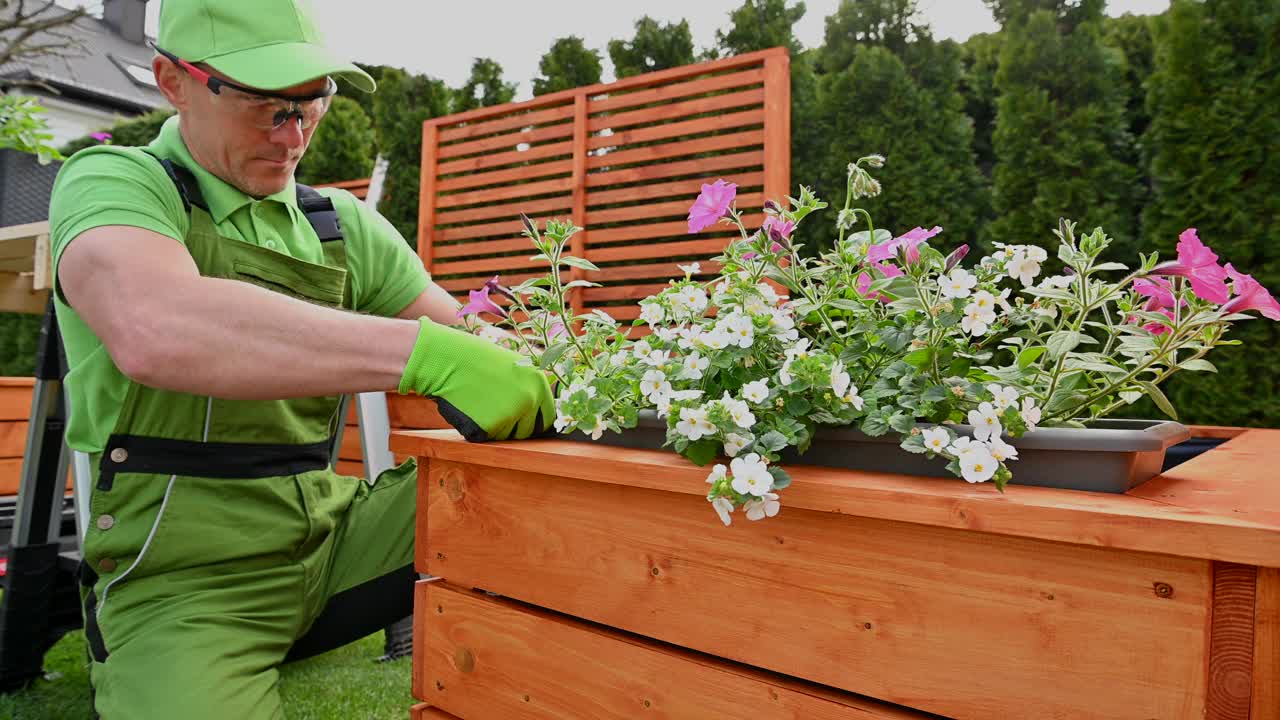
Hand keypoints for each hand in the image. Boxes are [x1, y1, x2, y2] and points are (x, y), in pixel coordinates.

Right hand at [398, 317, 553, 440]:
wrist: (449, 360)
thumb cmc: (479, 361)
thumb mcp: (515, 366)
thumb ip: (530, 387)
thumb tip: (540, 408)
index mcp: (539, 384)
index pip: (548, 418)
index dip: (536, 422)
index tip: (525, 422)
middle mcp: (529, 400)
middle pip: (528, 431)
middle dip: (515, 427)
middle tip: (495, 413)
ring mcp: (511, 414)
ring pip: (508, 436)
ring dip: (497, 428)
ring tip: (481, 406)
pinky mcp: (491, 427)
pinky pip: (490, 438)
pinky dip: (480, 429)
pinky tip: (471, 411)